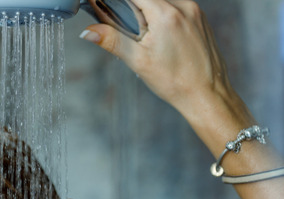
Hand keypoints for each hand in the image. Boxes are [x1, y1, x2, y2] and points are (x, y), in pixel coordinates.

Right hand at [81, 0, 236, 116]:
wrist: (206, 93)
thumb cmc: (175, 80)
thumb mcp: (138, 60)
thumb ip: (111, 40)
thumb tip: (88, 31)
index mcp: (166, 14)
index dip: (121, 2)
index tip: (110, 8)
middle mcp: (184, 6)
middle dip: (134, 7)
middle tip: (130, 30)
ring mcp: (195, 10)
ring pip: (163, 1)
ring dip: (149, 11)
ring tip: (146, 36)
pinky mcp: (200, 18)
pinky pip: (176, 7)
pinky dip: (163, 15)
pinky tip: (162, 38)